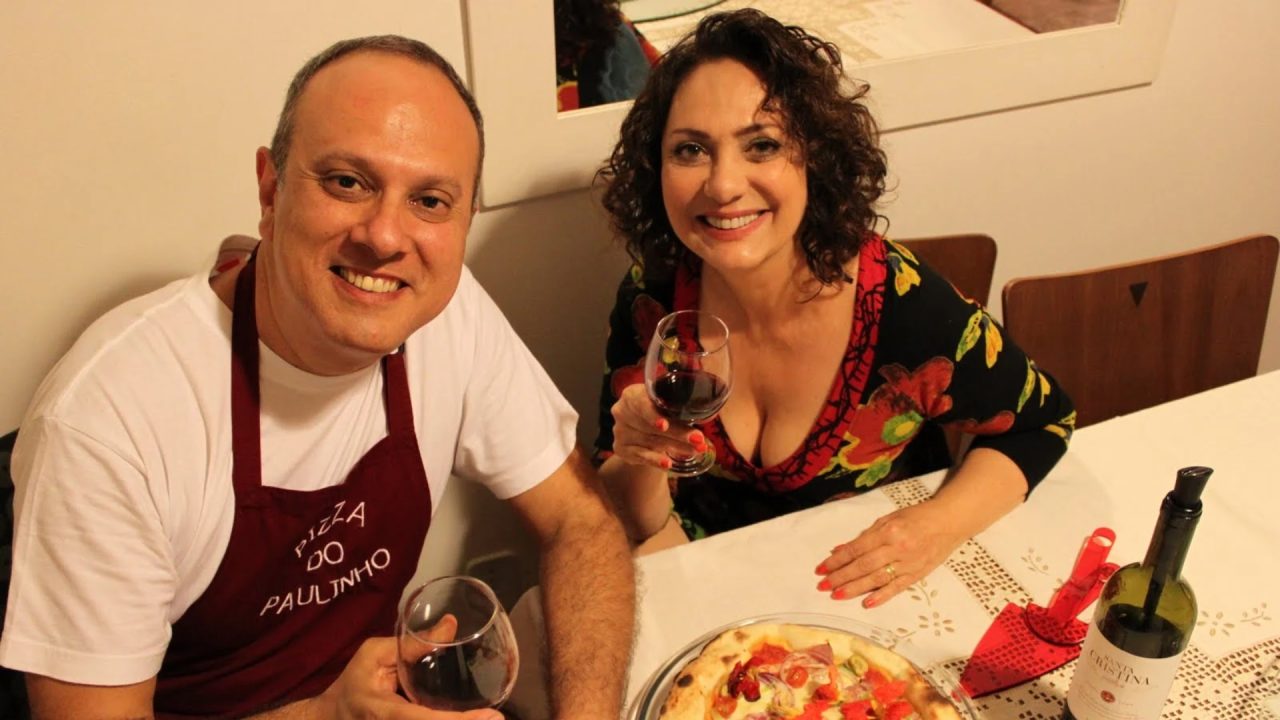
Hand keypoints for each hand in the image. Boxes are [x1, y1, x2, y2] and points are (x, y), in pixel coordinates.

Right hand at [315, 636, 501, 719]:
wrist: (331, 716)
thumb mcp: (375, 654)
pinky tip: (473, 718)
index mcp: (385, 711)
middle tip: (499, 718)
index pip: (424, 719)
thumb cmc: (354, 682)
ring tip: (488, 719)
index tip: (492, 716)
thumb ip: (413, 644)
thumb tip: (452, 624)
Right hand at [608, 383, 705, 469]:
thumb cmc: (659, 412)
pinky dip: (655, 460)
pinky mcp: (621, 449)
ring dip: (675, 447)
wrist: (642, 431)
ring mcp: (620, 432)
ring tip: (696, 451)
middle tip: (698, 439)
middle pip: (650, 426)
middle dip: (677, 433)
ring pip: (650, 441)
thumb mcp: (666, 404)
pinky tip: (667, 464)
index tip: (664, 425)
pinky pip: (641, 456)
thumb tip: (706, 413)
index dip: (652, 415)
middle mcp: (622, 412)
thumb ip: (678, 406)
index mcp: (632, 395)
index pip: (640, 403)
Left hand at [813, 500, 966, 607]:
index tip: (820, 569)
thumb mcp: (888, 519)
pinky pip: (897, 587)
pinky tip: (866, 603)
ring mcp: (908, 563)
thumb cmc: (916, 517)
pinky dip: (881, 596)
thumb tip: (840, 549)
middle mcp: (896, 548)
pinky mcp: (917, 574)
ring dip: (854, 588)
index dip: (836, 560)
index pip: (856, 549)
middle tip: (822, 585)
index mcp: (887, 531)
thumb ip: (865, 536)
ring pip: (876, 578)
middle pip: (863, 565)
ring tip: (836, 595)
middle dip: (840, 576)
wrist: (949, 522)